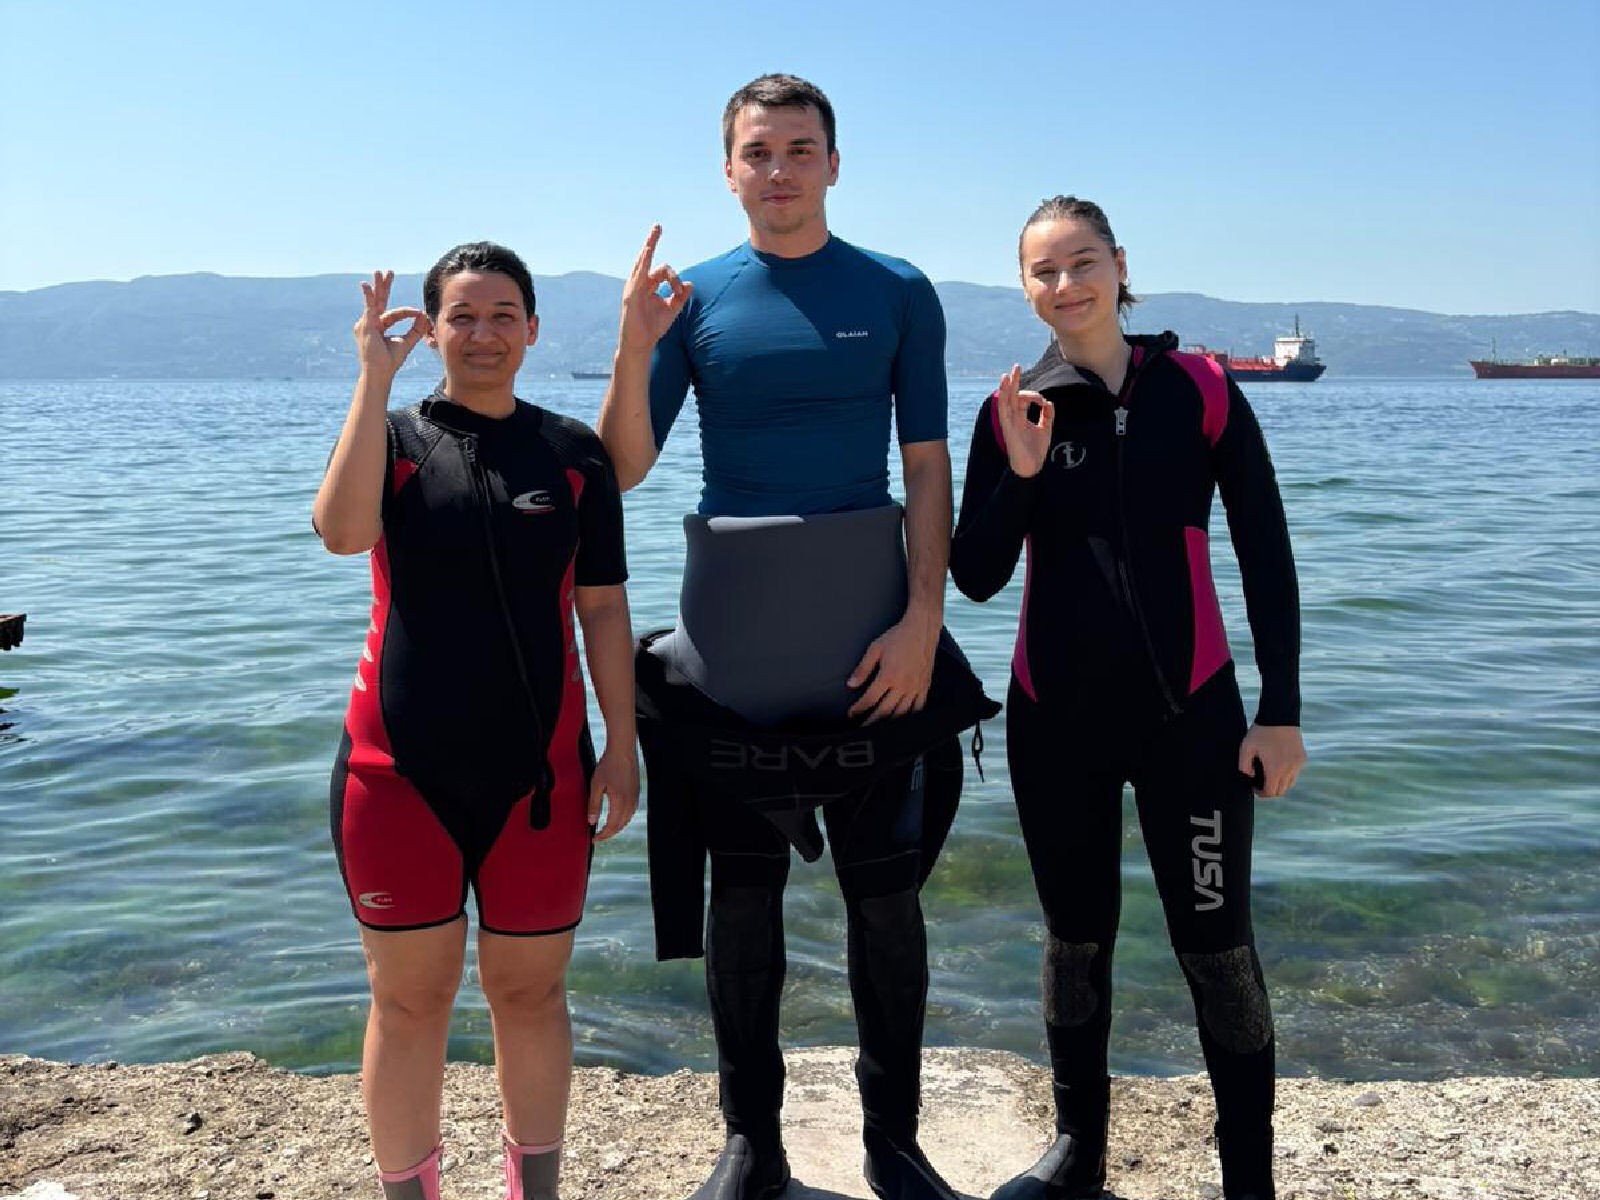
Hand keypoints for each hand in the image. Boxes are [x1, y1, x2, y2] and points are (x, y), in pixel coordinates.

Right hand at [353, 270, 428, 380]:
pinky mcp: (366, 325)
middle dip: (384, 287)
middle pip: (380, 301)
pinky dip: (369, 296)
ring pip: (375, 301)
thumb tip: (424, 314)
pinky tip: (367, 286)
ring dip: (378, 287)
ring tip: (379, 272)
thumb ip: (416, 328)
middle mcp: (371, 323)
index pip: (394, 313)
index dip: (408, 312)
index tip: (419, 313)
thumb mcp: (407, 342)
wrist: (381, 373)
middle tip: (388, 272)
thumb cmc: (391, 361)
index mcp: (379, 326)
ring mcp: (366, 323)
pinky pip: (369, 308)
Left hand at [587, 744, 639, 840]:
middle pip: (620, 826)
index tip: (594, 839)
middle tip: (598, 837)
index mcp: (619, 802)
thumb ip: (594, 805)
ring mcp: (635, 797)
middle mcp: (630, 802)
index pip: (611, 826)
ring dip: (617, 827)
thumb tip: (591, 822)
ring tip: (606, 830)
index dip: (602, 835)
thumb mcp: (596, 785)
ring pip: (627, 820)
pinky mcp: (637, 792)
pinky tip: (617, 817)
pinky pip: (631, 812)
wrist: (623, 751)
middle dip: (609, 834)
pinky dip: (623, 819)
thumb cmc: (608, 766)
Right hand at [617, 225, 692, 353]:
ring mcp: (633, 288)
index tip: (680, 292)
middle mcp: (638, 284)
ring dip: (649, 247)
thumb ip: (681, 297)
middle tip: (658, 225)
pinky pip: (637, 275)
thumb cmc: (653, 328)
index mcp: (648, 286)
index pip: (662, 271)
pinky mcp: (630, 295)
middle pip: (647, 259)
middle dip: (652, 241)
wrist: (640, 345)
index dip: (675, 280)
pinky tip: (648, 251)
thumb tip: (691, 283)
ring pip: (642, 264)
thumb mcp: (672, 310)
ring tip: (655, 232)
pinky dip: (643, 263)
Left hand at [846, 611, 939, 723]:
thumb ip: (863, 668)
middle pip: (885, 711)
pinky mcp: (925, 686)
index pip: (870, 699)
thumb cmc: (898, 637)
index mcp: (888, 676)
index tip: (851, 714)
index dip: (859, 708)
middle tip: (862, 728)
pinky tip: (902, 720)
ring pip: (902, 713)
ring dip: (889, 722)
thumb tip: (851, 685)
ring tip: (880, 728)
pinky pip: (918, 707)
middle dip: (871, 721)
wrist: (922, 629)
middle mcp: (903, 684)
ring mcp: (916, 687)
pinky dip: (910, 716)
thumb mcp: (875, 649)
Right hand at [993, 364, 1053, 477]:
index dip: (1034, 396)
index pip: (1022, 399)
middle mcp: (1012, 418)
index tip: (1043, 402)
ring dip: (1006, 387)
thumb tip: (1049, 402)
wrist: (1031, 467)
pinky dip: (1003, 399)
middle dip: (1014, 381)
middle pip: (1011, 395)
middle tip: (1016, 366)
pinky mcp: (1008, 428)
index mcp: (1019, 417)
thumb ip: (1047, 415)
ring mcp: (1009, 423)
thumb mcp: (1046, 429)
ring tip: (1007, 374)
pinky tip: (1004, 390)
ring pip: (1005, 401)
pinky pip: (1003, 411)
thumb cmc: (1036, 451)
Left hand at [1238, 724, 1305, 797]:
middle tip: (1261, 785)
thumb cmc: (1261, 732)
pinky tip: (1279, 766)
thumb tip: (1250, 776)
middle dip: (1270, 791)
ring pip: (1290, 783)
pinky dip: (1288, 774)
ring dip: (1280, 784)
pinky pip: (1296, 772)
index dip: (1261, 794)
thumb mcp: (1245, 747)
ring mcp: (1298, 764)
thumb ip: (1244, 766)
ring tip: (1270, 777)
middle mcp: (1289, 769)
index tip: (1255, 788)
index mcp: (1275, 769)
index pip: (1270, 792)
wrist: (1280, 716)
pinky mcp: (1302, 757)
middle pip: (1281, 791)